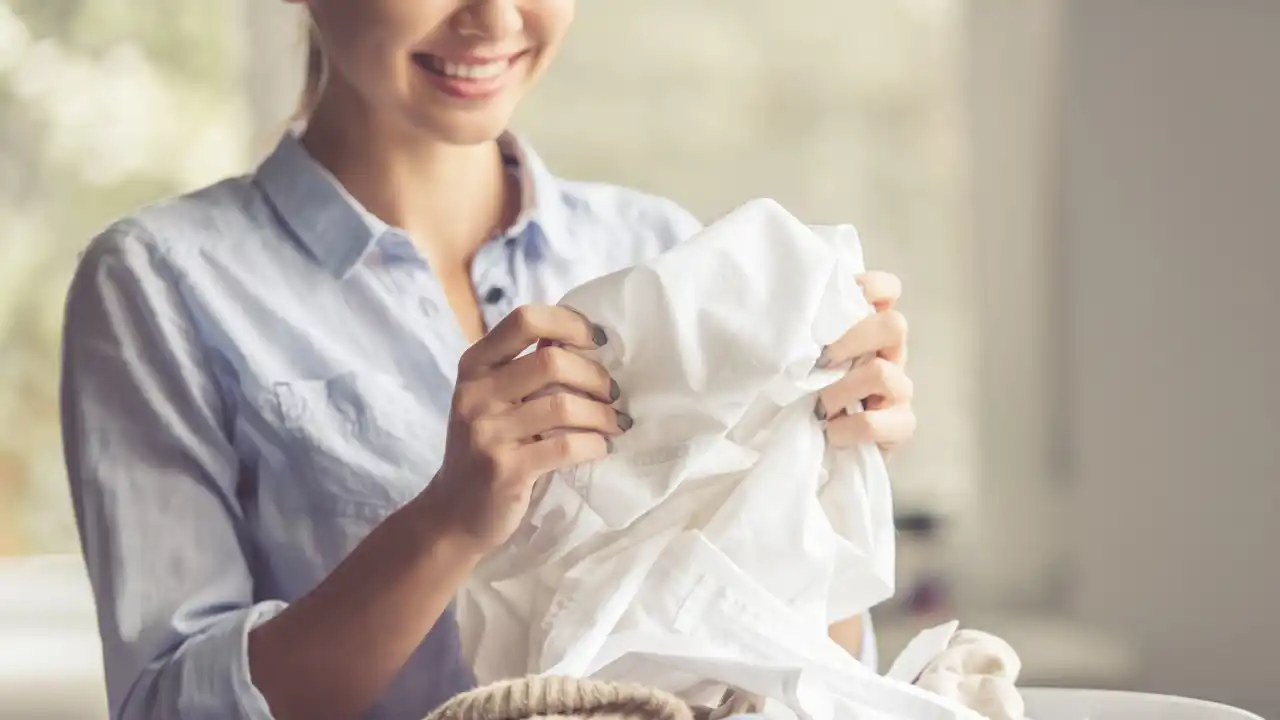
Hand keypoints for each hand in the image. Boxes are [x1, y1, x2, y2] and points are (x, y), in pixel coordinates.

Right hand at [416, 306, 631, 553]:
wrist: (454, 514)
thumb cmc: (487, 448)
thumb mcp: (495, 400)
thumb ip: (527, 368)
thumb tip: (584, 338)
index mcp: (475, 366)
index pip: (524, 320)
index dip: (569, 323)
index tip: (597, 341)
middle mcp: (475, 393)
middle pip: (551, 361)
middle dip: (595, 376)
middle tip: (613, 394)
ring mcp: (487, 432)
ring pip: (563, 405)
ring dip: (602, 414)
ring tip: (616, 424)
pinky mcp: (505, 470)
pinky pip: (565, 446)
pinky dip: (594, 445)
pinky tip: (601, 448)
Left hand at [814, 271, 915, 454]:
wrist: (819, 448)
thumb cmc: (805, 393)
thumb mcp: (803, 357)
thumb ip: (806, 333)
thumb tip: (780, 312)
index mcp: (870, 329)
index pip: (887, 290)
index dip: (870, 288)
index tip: (836, 304)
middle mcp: (891, 353)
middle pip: (894, 325)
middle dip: (850, 341)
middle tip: (819, 362)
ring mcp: (900, 389)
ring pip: (881, 373)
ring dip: (839, 391)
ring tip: (819, 408)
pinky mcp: (901, 425)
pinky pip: (875, 422)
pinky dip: (846, 428)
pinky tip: (830, 432)